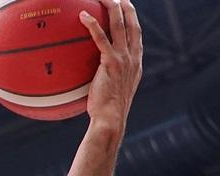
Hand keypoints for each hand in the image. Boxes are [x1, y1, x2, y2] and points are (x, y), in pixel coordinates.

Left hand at [80, 0, 142, 132]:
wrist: (111, 119)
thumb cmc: (108, 110)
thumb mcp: (113, 90)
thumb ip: (109, 77)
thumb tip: (96, 75)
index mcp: (136, 62)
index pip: (137, 34)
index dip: (133, 19)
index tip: (127, 8)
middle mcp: (133, 57)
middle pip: (132, 24)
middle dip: (126, 7)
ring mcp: (124, 58)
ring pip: (119, 25)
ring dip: (111, 8)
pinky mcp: (111, 62)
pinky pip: (101, 38)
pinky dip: (92, 24)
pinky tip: (83, 15)